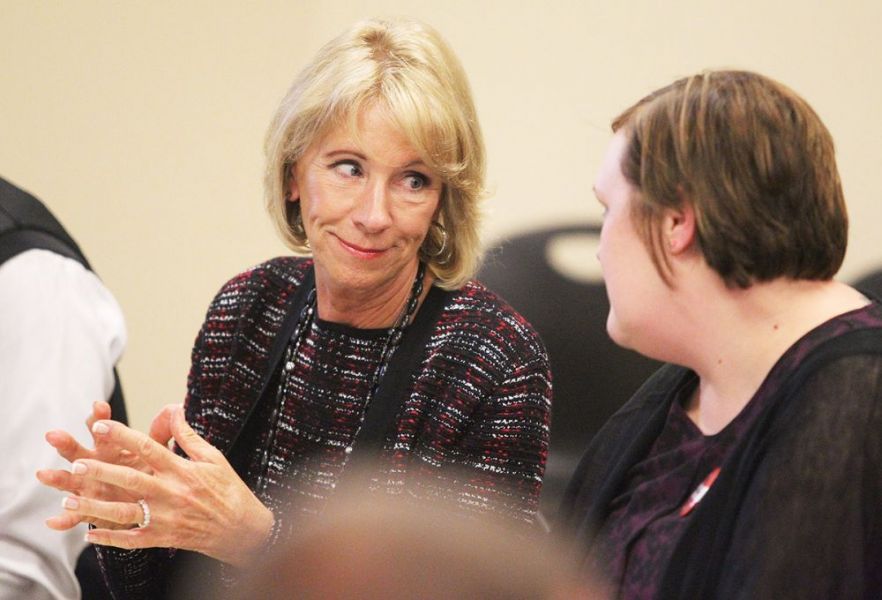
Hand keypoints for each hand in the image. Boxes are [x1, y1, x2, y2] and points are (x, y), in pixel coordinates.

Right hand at [37, 400, 155, 529]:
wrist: (145, 501)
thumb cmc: (147, 470)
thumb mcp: (156, 451)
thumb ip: (162, 432)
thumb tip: (174, 408)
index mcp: (110, 448)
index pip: (102, 429)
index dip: (100, 417)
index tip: (99, 406)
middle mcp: (94, 465)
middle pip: (78, 451)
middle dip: (66, 443)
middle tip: (54, 435)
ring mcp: (88, 487)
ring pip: (70, 481)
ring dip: (57, 478)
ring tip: (43, 474)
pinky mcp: (89, 509)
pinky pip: (75, 516)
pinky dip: (64, 519)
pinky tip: (53, 521)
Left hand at [60, 406, 273, 566]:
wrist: (242, 529)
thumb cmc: (228, 488)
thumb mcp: (212, 457)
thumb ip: (188, 436)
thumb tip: (174, 408)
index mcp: (182, 470)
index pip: (148, 448)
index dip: (123, 435)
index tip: (101, 425)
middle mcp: (171, 493)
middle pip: (131, 479)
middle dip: (103, 471)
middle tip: (78, 463)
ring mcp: (166, 517)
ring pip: (125, 512)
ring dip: (96, 506)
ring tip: (70, 499)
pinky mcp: (163, 537)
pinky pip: (132, 539)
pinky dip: (110, 538)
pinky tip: (90, 533)